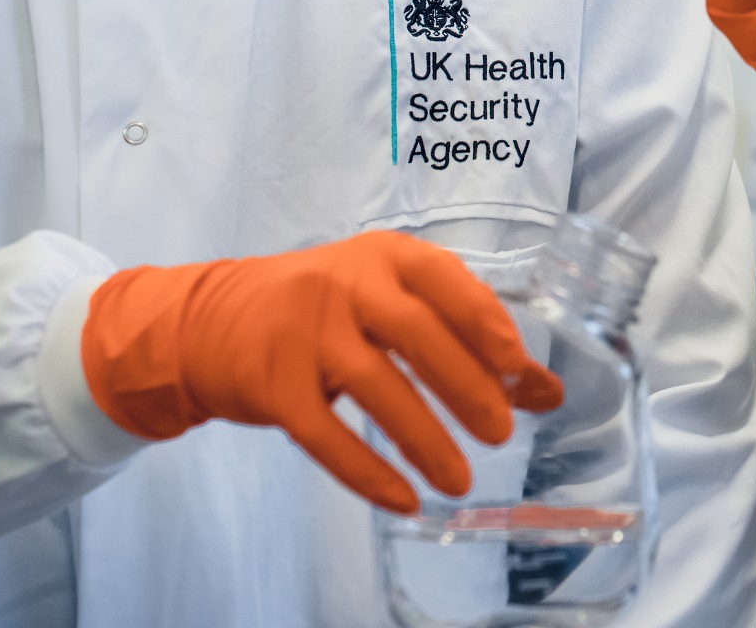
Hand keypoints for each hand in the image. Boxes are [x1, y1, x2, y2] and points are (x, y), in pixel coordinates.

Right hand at [80, 230, 563, 513]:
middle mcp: (345, 286)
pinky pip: (323, 434)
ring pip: (373, 386)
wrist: (212, 320)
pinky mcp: (272, 385)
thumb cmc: (326, 308)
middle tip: (500, 431)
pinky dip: (365, 471)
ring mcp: (304, 334)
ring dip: (422, 437)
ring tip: (460, 479)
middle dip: (463, 384)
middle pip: (414, 333)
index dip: (484, 322)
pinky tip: (402, 498)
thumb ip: (465, 339)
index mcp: (385, 257)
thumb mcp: (392, 302)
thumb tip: (543, 391)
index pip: (445, 281)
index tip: (517, 366)